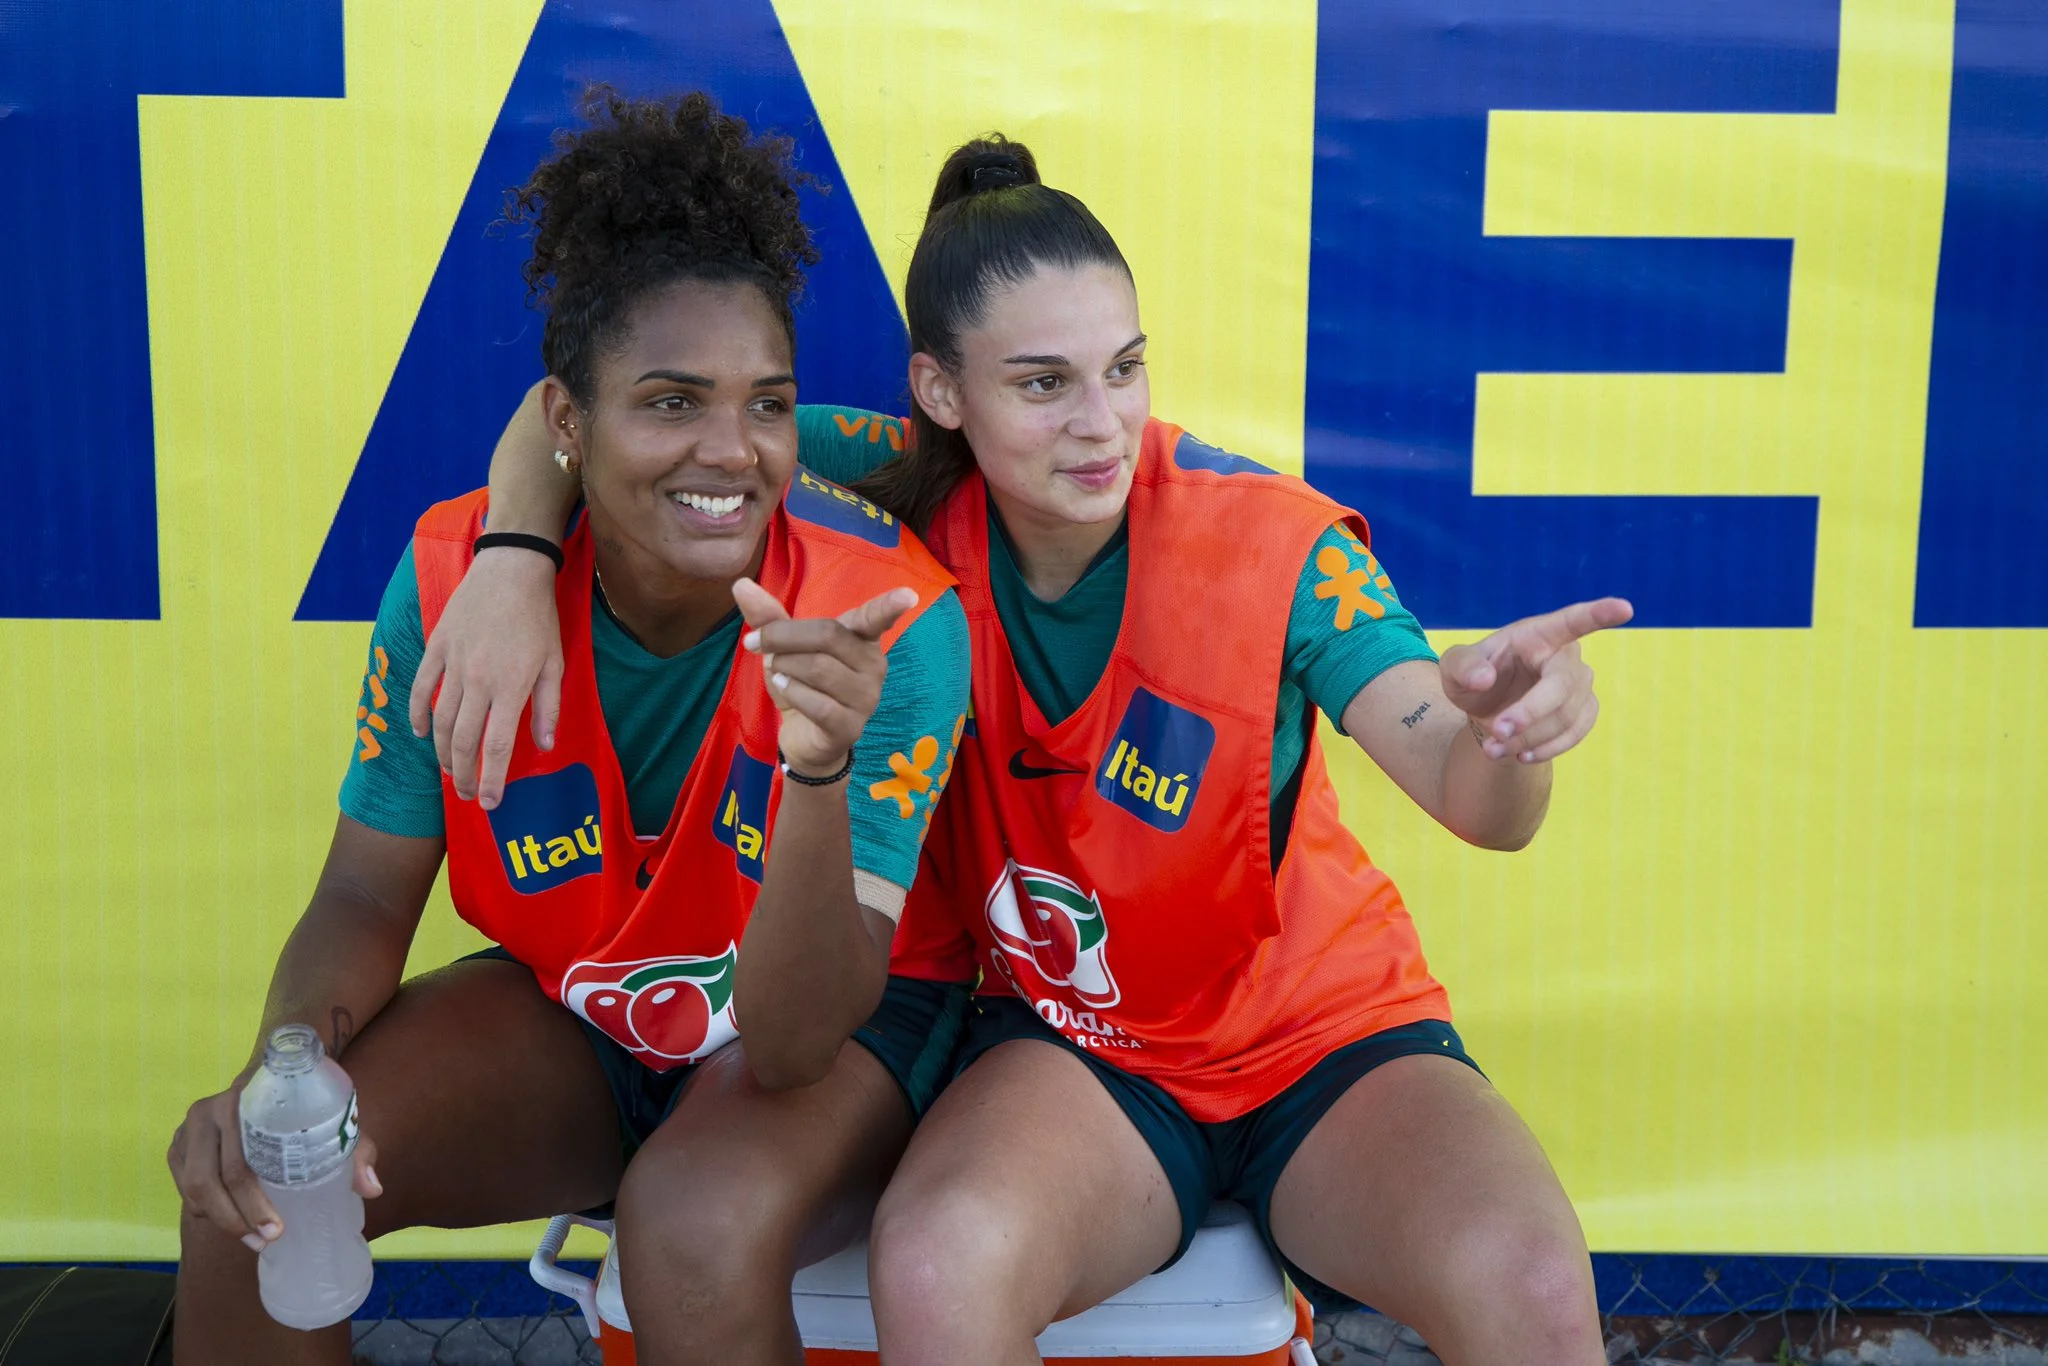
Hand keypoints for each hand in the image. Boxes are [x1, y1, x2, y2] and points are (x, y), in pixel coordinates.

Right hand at [168, 1076, 380, 1251]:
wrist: (273, 1072)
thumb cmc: (305, 1100)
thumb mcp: (334, 1116)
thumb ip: (356, 1148)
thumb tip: (372, 1188)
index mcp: (240, 1101)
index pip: (238, 1164)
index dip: (253, 1204)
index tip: (278, 1230)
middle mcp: (206, 1113)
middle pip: (207, 1182)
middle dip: (235, 1219)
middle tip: (266, 1241)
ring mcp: (187, 1130)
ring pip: (192, 1189)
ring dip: (219, 1220)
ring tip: (253, 1239)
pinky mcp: (178, 1145)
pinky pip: (184, 1187)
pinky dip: (205, 1210)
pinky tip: (232, 1219)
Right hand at [410, 545, 564, 809]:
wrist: (511, 570)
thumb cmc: (539, 618)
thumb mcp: (554, 663)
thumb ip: (547, 707)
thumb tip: (543, 746)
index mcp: (511, 687)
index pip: (496, 746)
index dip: (491, 779)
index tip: (490, 802)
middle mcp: (478, 681)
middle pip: (464, 741)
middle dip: (464, 775)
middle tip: (468, 795)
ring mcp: (453, 664)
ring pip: (441, 721)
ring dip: (443, 752)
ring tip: (450, 772)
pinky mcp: (437, 648)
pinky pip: (422, 688)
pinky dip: (419, 714)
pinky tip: (422, 733)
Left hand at [732, 578, 916, 776]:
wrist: (805, 738)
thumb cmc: (802, 684)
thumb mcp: (784, 649)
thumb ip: (768, 618)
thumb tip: (741, 585)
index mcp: (861, 639)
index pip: (877, 618)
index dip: (890, 606)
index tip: (909, 595)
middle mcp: (873, 666)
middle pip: (828, 636)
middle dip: (784, 636)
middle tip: (756, 643)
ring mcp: (866, 699)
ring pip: (820, 669)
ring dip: (786, 667)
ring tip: (777, 672)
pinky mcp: (851, 727)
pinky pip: (819, 704)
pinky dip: (794, 693)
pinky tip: (786, 690)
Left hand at [1439, 597, 1632, 763]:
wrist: (1488, 708)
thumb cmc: (1475, 677)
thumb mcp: (1455, 668)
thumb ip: (1462, 667)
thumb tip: (1483, 678)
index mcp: (1538, 634)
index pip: (1572, 621)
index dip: (1598, 615)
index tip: (1625, 608)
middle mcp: (1566, 656)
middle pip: (1562, 687)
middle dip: (1530, 713)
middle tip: (1497, 731)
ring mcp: (1580, 685)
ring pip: (1566, 717)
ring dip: (1529, 738)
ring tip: (1492, 749)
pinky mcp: (1584, 711)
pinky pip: (1575, 734)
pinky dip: (1547, 748)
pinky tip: (1520, 755)